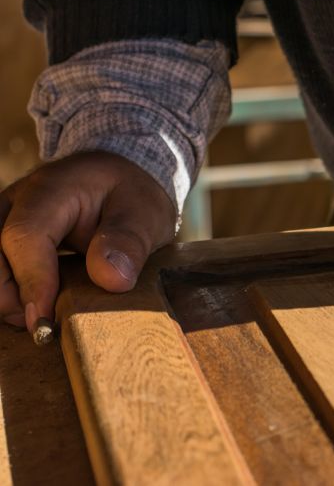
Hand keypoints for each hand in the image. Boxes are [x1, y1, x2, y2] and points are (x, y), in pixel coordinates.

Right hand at [0, 152, 175, 331]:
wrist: (117, 183)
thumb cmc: (131, 197)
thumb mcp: (145, 213)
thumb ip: (129, 241)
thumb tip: (111, 280)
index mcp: (50, 190)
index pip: (24, 236)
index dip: (32, 282)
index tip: (44, 320)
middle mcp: (14, 203)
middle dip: (12, 298)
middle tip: (49, 325)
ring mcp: (1, 221)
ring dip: (9, 298)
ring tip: (47, 315)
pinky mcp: (1, 240)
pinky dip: (12, 294)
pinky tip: (39, 305)